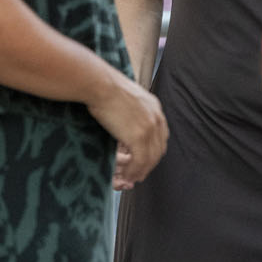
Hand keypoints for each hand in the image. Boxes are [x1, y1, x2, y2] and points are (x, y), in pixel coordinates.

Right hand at [88, 70, 167, 188]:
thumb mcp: (127, 96)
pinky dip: (134, 171)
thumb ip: (133, 109)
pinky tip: (127, 175)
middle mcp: (156, 118)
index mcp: (155, 108)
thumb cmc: (105, 87)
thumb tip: (125, 119)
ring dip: (141, 171)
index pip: (161, 136)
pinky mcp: (139, 137)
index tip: (145, 160)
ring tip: (131, 178)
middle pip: (158, 150)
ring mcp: (149, 128)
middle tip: (139, 174)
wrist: (100, 84)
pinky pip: (140, 161)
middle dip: (149, 165)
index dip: (154, 151)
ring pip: (150, 159)